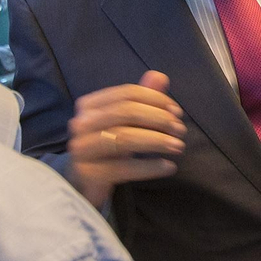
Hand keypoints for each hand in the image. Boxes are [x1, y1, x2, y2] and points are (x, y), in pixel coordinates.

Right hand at [66, 70, 186, 205]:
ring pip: (125, 139)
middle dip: (159, 119)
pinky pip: (124, 167)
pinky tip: (168, 167)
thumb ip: (141, 100)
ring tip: (178, 146)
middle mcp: (81, 124)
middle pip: (126, 112)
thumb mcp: (124, 124)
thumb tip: (160, 77)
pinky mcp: (88, 174)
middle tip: (180, 130)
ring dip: (157, 141)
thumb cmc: (106, 149)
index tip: (176, 112)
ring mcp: (82, 149)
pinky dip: (150, 166)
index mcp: (89, 105)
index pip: (126, 93)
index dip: (155, 99)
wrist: (80, 184)